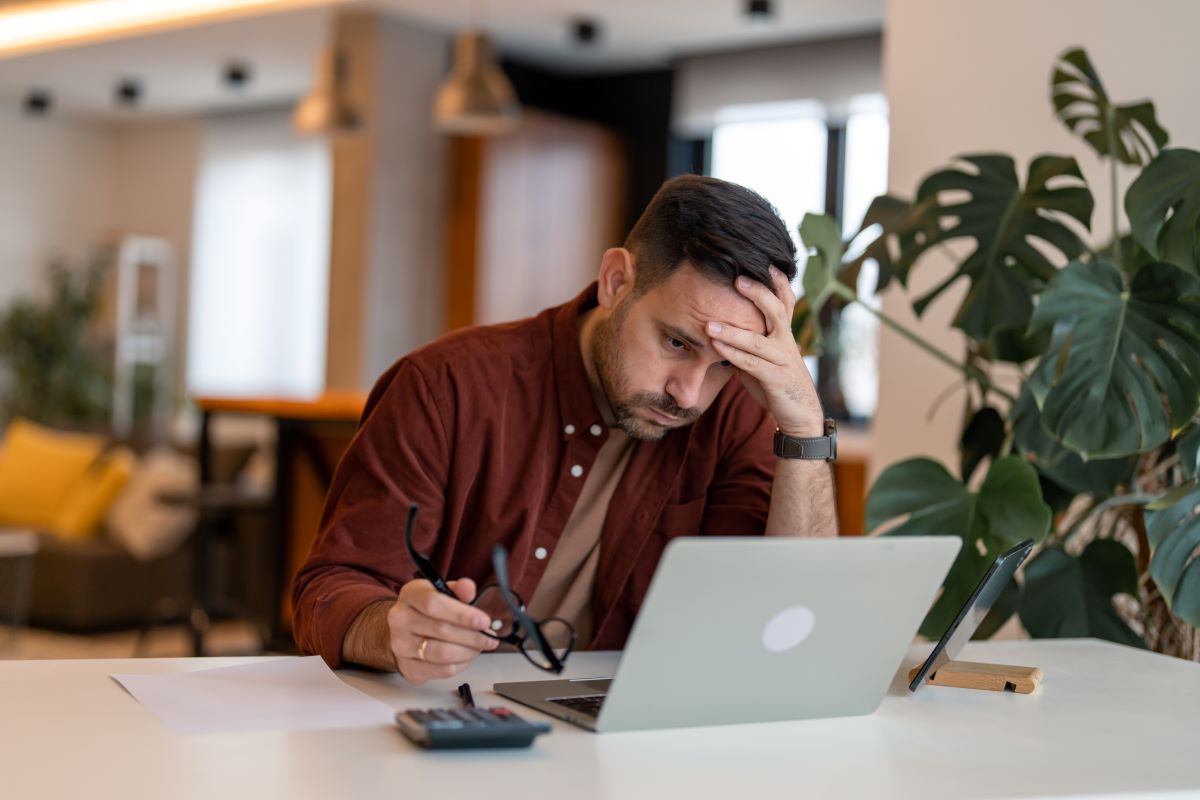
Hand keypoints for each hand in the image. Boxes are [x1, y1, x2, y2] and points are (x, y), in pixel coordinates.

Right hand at [387, 578, 498, 683]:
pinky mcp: (408, 668)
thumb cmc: (429, 609)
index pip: (433, 604)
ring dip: (469, 651)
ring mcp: (400, 646)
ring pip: (442, 654)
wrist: (406, 630)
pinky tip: (467, 656)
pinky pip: (441, 670)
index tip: (483, 621)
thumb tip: (469, 588)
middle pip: (441, 630)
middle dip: (472, 635)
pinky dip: (461, 664)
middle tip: (490, 637)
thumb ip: (459, 589)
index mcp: (410, 595)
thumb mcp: (443, 592)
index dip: (462, 614)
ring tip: (481, 646)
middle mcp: (400, 620)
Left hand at [707, 266, 823, 436]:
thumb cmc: (775, 379)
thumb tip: (719, 323)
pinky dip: (732, 354)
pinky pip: (751, 363)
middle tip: (737, 278)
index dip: (778, 281)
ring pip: (758, 339)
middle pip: (776, 310)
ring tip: (708, 323)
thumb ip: (747, 339)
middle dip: (758, 293)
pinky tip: (716, 346)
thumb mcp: (763, 355)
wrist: (799, 412)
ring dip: (732, 330)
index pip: (785, 300)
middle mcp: (786, 341)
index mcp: (784, 333)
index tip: (766, 261)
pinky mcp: (775, 378)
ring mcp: (782, 359)